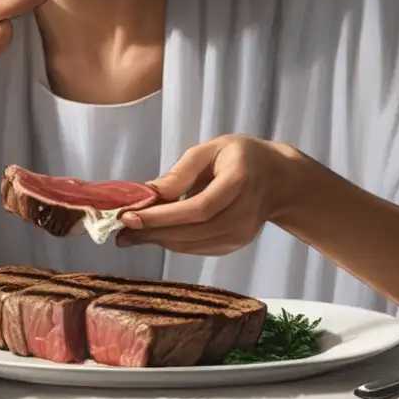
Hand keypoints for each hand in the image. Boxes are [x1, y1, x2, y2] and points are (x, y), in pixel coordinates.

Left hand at [115, 135, 301, 255]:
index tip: (130, 216)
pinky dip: (173, 243)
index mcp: (240, 181)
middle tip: (120, 230)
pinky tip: (154, 236)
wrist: (278, 180)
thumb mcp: (212, 149)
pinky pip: (198, 248)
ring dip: (158, 241)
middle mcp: (244, 213)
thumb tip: (148, 192)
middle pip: (194, 230)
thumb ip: (182, 172)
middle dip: (153, 231)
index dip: (163, 216)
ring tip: (129, 235)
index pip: (199, 207)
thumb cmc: (241, 157)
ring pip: (194, 244)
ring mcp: (242, 234)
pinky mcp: (235, 245)